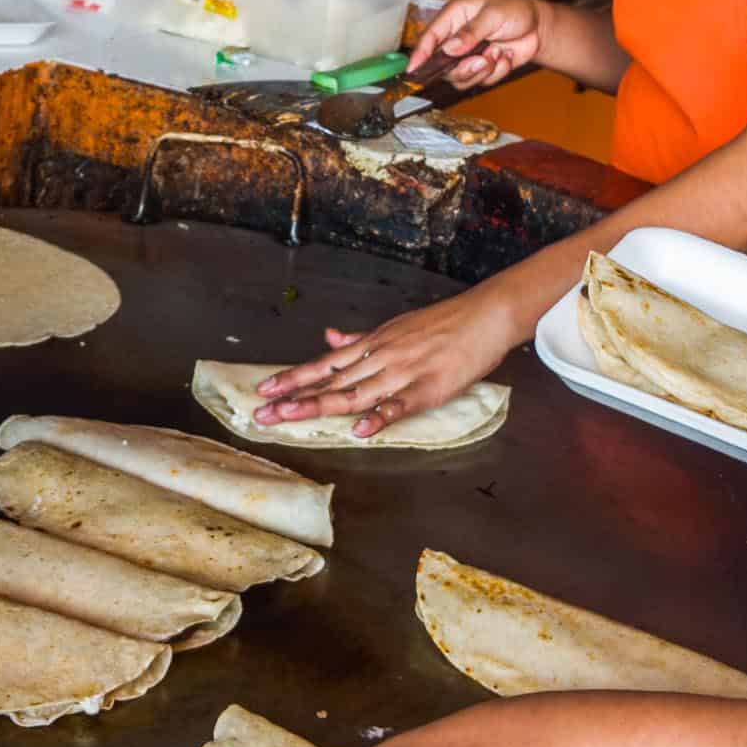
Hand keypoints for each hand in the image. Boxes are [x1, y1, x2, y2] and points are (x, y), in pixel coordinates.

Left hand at [253, 278, 525, 436]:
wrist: (484, 316)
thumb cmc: (442, 323)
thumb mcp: (395, 327)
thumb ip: (360, 339)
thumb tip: (329, 338)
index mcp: (372, 345)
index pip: (325, 364)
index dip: (294, 377)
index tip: (265, 388)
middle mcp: (380, 358)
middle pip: (331, 381)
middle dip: (295, 396)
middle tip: (262, 412)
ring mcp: (402, 373)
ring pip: (355, 393)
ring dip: (321, 405)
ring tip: (290, 416)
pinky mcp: (428, 388)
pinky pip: (399, 406)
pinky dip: (380, 418)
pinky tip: (360, 430)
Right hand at [407, 0, 551, 89]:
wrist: (539, 27)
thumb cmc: (515, 10)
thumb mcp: (493, 15)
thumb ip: (470, 32)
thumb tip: (449, 48)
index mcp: (454, 17)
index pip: (429, 37)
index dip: (420, 54)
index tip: (414, 69)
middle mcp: (457, 38)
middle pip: (442, 65)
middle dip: (463, 67)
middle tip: (481, 59)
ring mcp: (468, 56)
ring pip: (460, 78)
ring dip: (482, 70)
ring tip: (497, 53)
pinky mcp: (481, 68)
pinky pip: (481, 81)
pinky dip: (496, 72)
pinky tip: (505, 56)